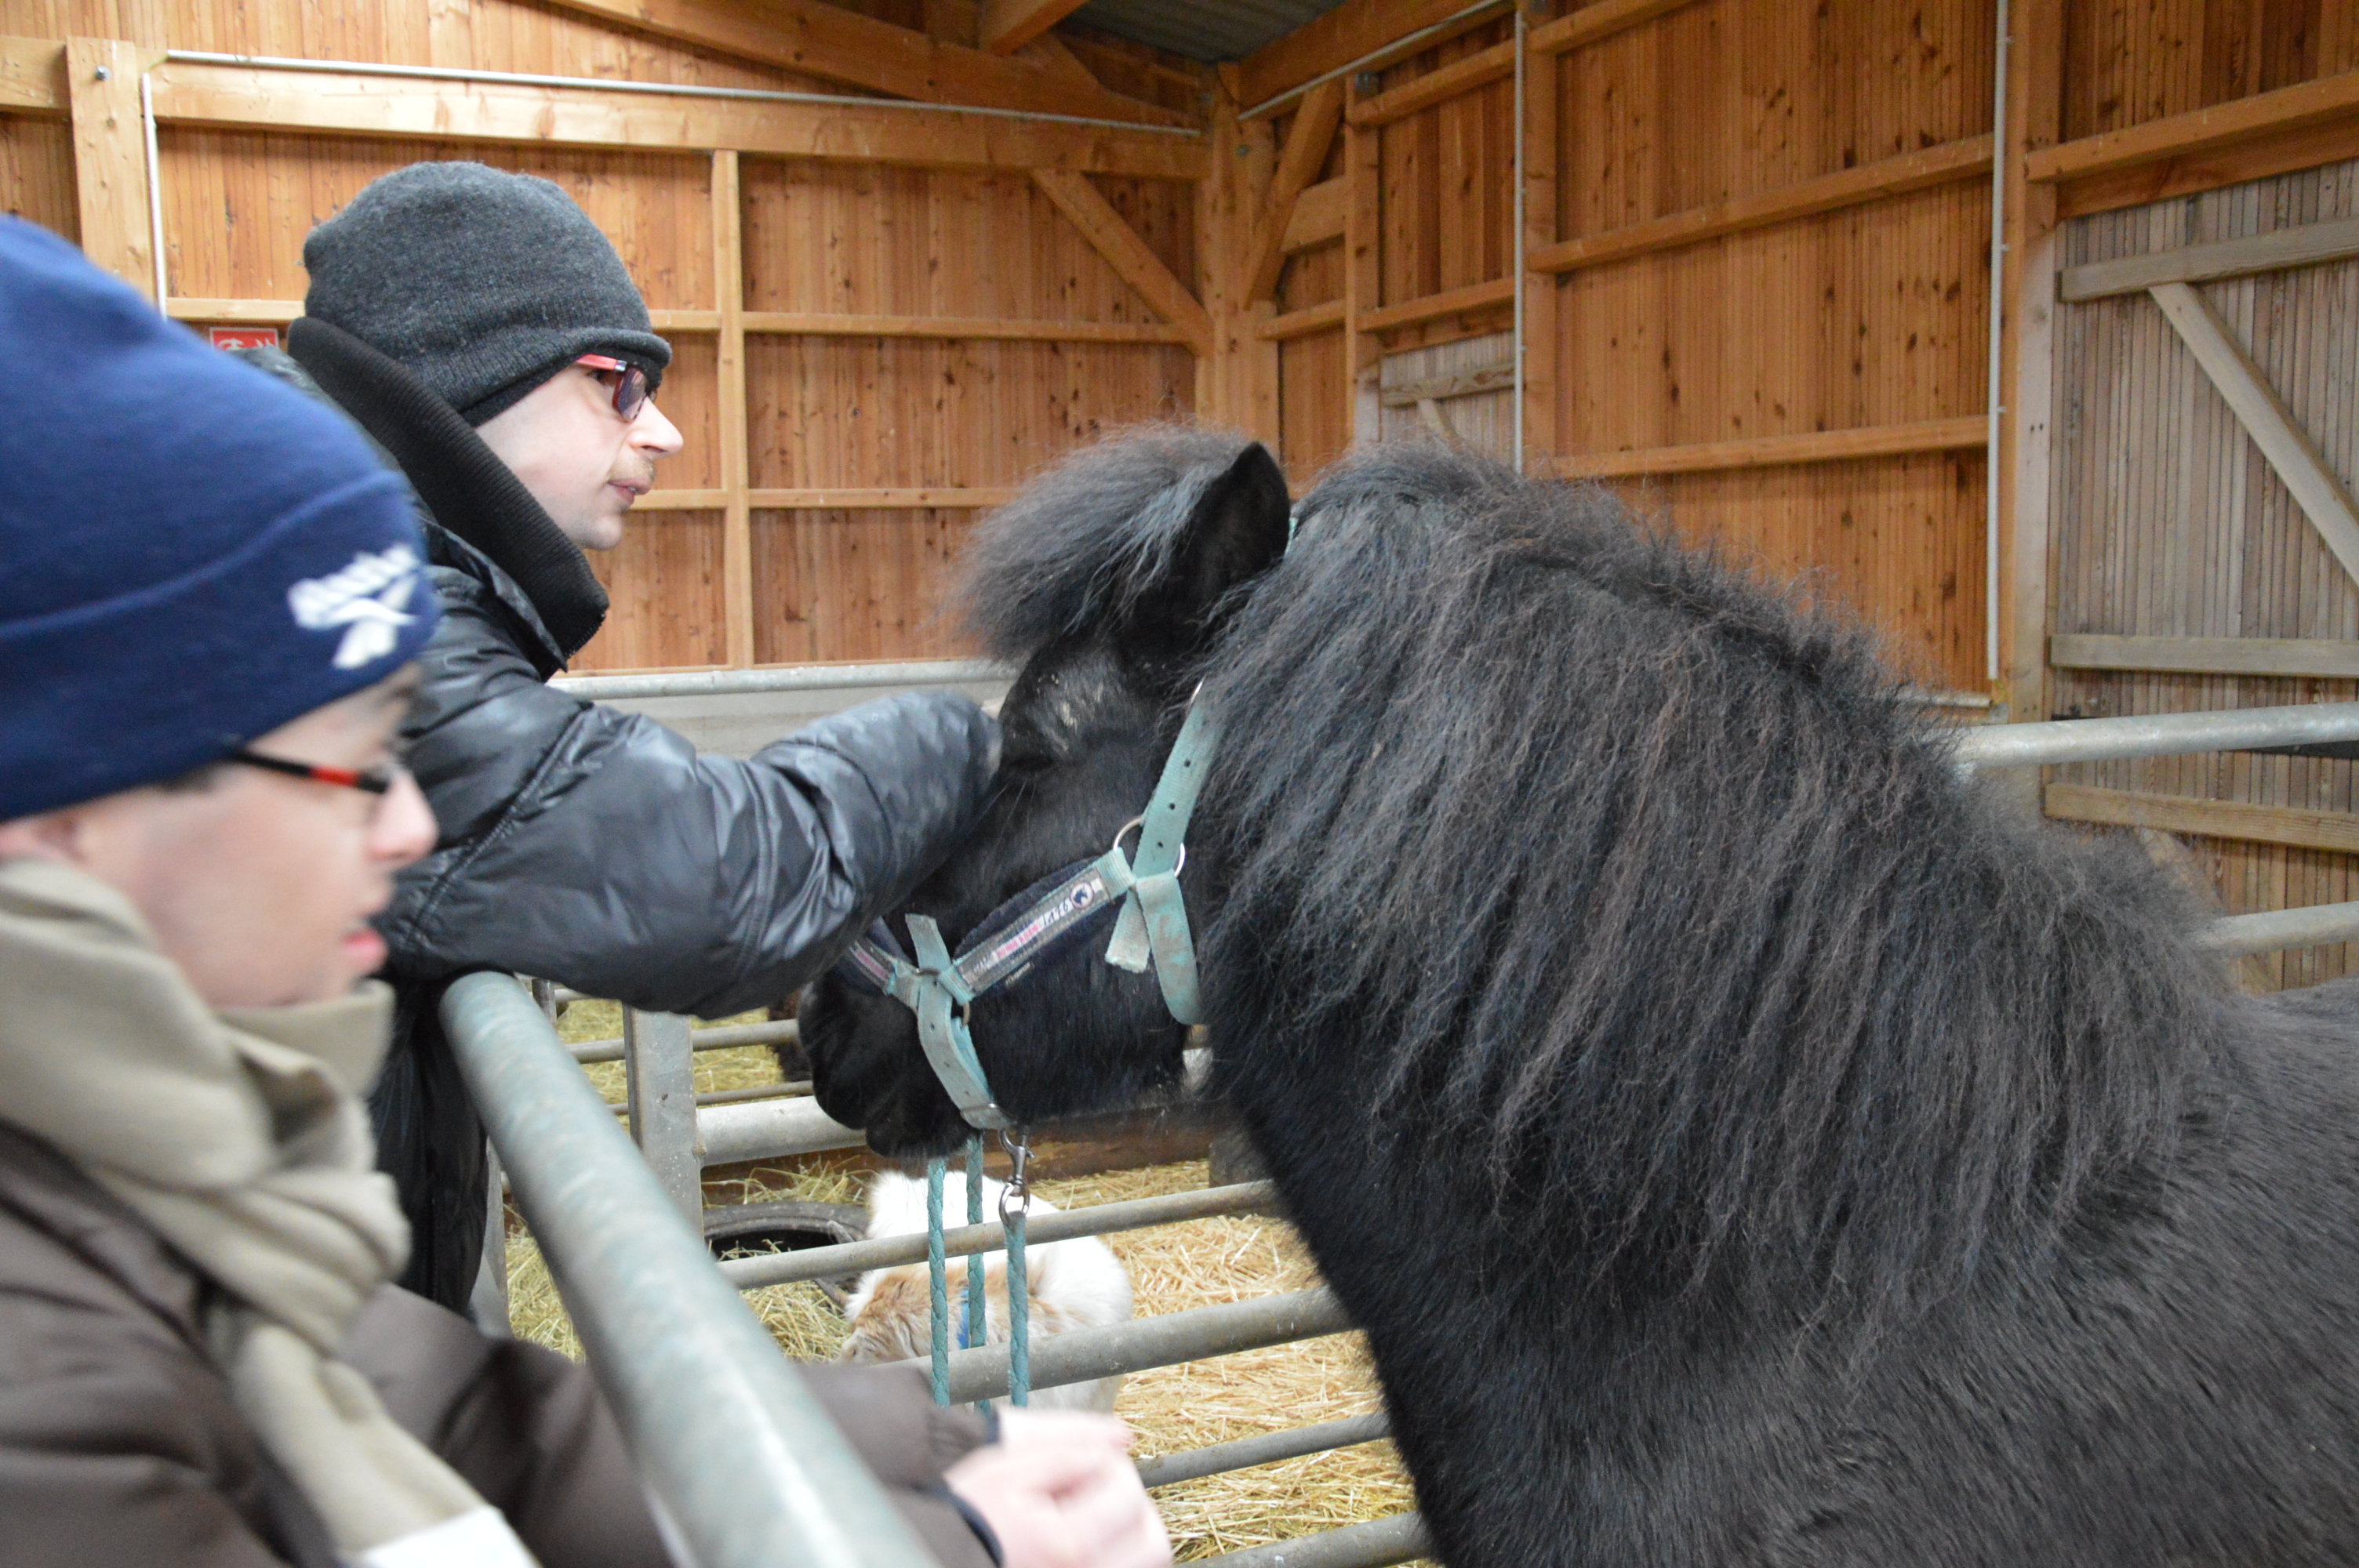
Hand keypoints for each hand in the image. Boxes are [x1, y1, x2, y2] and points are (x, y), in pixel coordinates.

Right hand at [944, 1409, 1170, 1567]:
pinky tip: (1088, 1543)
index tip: (1089, 1462)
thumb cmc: (964, 1517)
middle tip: (1102, 1491)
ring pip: (1142, 1567)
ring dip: (1131, 1538)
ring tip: (1094, 1518)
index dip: (1114, 1468)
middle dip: (1135, 1509)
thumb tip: (1119, 1441)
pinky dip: (1114, 1557)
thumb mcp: (1008, 1470)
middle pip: (1153, 1545)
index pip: (1129, 1496)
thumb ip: (1067, 1451)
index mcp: (1068, 1543)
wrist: (927, 1559)